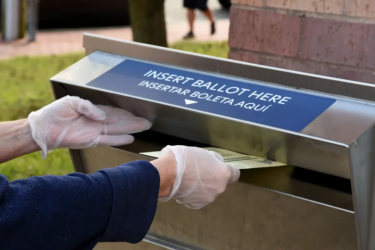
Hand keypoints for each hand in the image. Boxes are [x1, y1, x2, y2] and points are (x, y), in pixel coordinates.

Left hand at [28, 96, 151, 157]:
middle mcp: (97, 122)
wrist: (43, 128)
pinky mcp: (90, 141)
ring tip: (144, 128)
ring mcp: (95, 132)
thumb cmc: (55, 113)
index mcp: (93, 111)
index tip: (138, 113)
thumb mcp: (72, 102)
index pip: (114, 112)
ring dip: (130, 129)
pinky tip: (130, 139)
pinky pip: (108, 140)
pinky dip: (119, 139)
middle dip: (133, 122)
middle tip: (147, 122)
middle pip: (119, 121)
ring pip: (117, 130)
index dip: (126, 113)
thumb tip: (103, 115)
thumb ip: (89, 106)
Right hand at [155, 146, 239, 208]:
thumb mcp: (203, 153)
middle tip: (199, 171)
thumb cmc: (185, 159)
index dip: (228, 171)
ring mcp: (207, 198)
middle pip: (219, 183)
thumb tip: (216, 164)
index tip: (221, 169)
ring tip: (188, 178)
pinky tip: (184, 186)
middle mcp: (219, 188)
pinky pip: (198, 198)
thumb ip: (214, 160)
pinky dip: (193, 194)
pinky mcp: (196, 205)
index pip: (235, 174)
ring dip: (202, 187)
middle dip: (212, 178)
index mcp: (223, 174)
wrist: (168, 173)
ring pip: (208, 191)